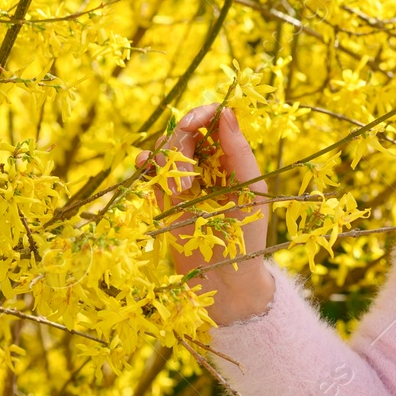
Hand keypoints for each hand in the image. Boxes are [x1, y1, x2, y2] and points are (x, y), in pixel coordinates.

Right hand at [136, 104, 275, 325]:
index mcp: (235, 159)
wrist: (224, 282)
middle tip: (189, 180)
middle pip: (187, 131)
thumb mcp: (251, 193)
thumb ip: (239, 153)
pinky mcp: (164, 196)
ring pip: (167, 147)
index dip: (202, 114)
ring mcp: (186, 179)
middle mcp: (210, 164)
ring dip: (168, 161)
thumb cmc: (247, 238)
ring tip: (180, 193)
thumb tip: (228, 113)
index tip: (190, 123)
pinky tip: (145, 167)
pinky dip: (145, 162)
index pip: (217, 120)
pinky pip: (150, 168)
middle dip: (183, 146)